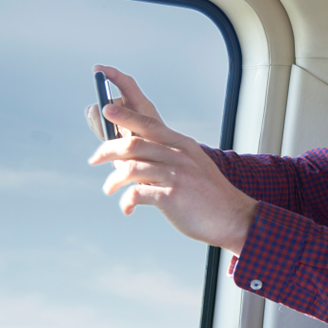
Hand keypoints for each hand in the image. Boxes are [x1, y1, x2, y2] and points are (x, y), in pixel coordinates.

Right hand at [85, 65, 164, 140]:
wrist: (157, 164)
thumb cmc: (158, 145)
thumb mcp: (147, 131)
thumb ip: (129, 119)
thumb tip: (106, 108)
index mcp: (140, 104)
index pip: (126, 83)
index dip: (112, 74)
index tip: (97, 69)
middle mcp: (126, 108)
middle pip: (103, 102)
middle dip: (101, 116)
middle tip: (106, 132)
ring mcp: (116, 119)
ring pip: (96, 115)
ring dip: (101, 128)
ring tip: (115, 140)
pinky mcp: (109, 129)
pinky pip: (96, 126)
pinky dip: (100, 134)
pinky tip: (111, 143)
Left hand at [88, 97, 256, 254]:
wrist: (233, 217)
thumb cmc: (209, 195)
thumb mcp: (193, 165)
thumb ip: (167, 157)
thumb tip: (133, 159)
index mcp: (182, 144)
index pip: (149, 123)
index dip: (125, 115)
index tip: (106, 109)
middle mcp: (178, 156)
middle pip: (133, 144)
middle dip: (107, 150)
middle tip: (94, 159)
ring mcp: (175, 176)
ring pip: (130, 168)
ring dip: (113, 180)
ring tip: (109, 188)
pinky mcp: (171, 197)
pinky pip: (137, 194)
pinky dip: (126, 202)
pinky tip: (127, 208)